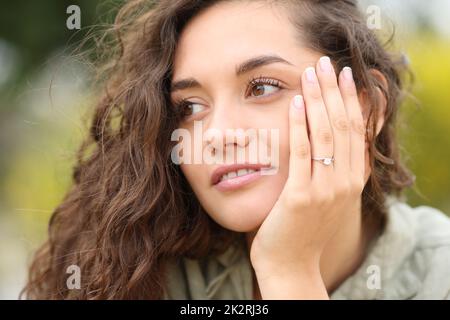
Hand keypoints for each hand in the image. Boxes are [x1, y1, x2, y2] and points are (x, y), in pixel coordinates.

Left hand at [249, 56, 366, 297]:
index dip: (352, 100)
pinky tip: (294, 104)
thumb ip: (333, 167)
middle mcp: (345, 183)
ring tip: (310, 74)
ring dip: (318, 100)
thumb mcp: (327, 196)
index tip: (345, 75)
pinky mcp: (300, 197)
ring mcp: (325, 190)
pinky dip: (299, 126)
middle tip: (325, 63)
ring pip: (326, 135)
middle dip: (334, 91)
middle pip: (343, 126)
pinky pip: (302, 154)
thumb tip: (330, 137)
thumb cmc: (303, 228)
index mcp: (353, 180)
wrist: (290, 265)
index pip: (358, 131)